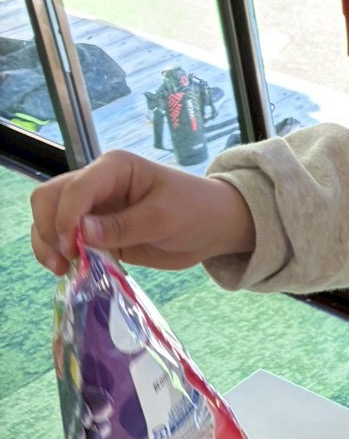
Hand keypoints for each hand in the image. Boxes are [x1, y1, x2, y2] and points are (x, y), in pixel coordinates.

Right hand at [30, 149, 255, 274]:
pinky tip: (69, 270)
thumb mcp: (164, 218)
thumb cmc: (195, 211)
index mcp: (114, 168)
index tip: (71, 247)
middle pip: (50, 198)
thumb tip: (79, 233)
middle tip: (63, 260)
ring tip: (62, 269)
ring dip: (47, 242)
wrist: (212, 227)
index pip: (75, 187)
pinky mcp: (95, 232)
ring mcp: (93, 208)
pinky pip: (64, 239)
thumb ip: (122, 226)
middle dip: (48, 228)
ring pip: (49, 218)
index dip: (66, 216)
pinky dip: (59, 253)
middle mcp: (97, 184)